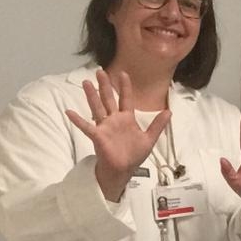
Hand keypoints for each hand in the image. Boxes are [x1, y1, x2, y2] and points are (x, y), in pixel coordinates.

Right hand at [66, 69, 169, 196]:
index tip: (123, 73)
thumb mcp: (149, 138)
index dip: (125, 87)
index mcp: (127, 119)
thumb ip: (158, 125)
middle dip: (104, 85)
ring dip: (91, 95)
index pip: (126, 99)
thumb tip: (169, 112)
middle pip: (108, 99)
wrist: (124, 169)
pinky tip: (70, 112)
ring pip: (97, 107)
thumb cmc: (134, 154)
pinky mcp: (98, 136)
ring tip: (86, 82)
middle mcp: (114, 120)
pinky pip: (86, 127)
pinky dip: (78, 120)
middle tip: (99, 71)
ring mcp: (104, 127)